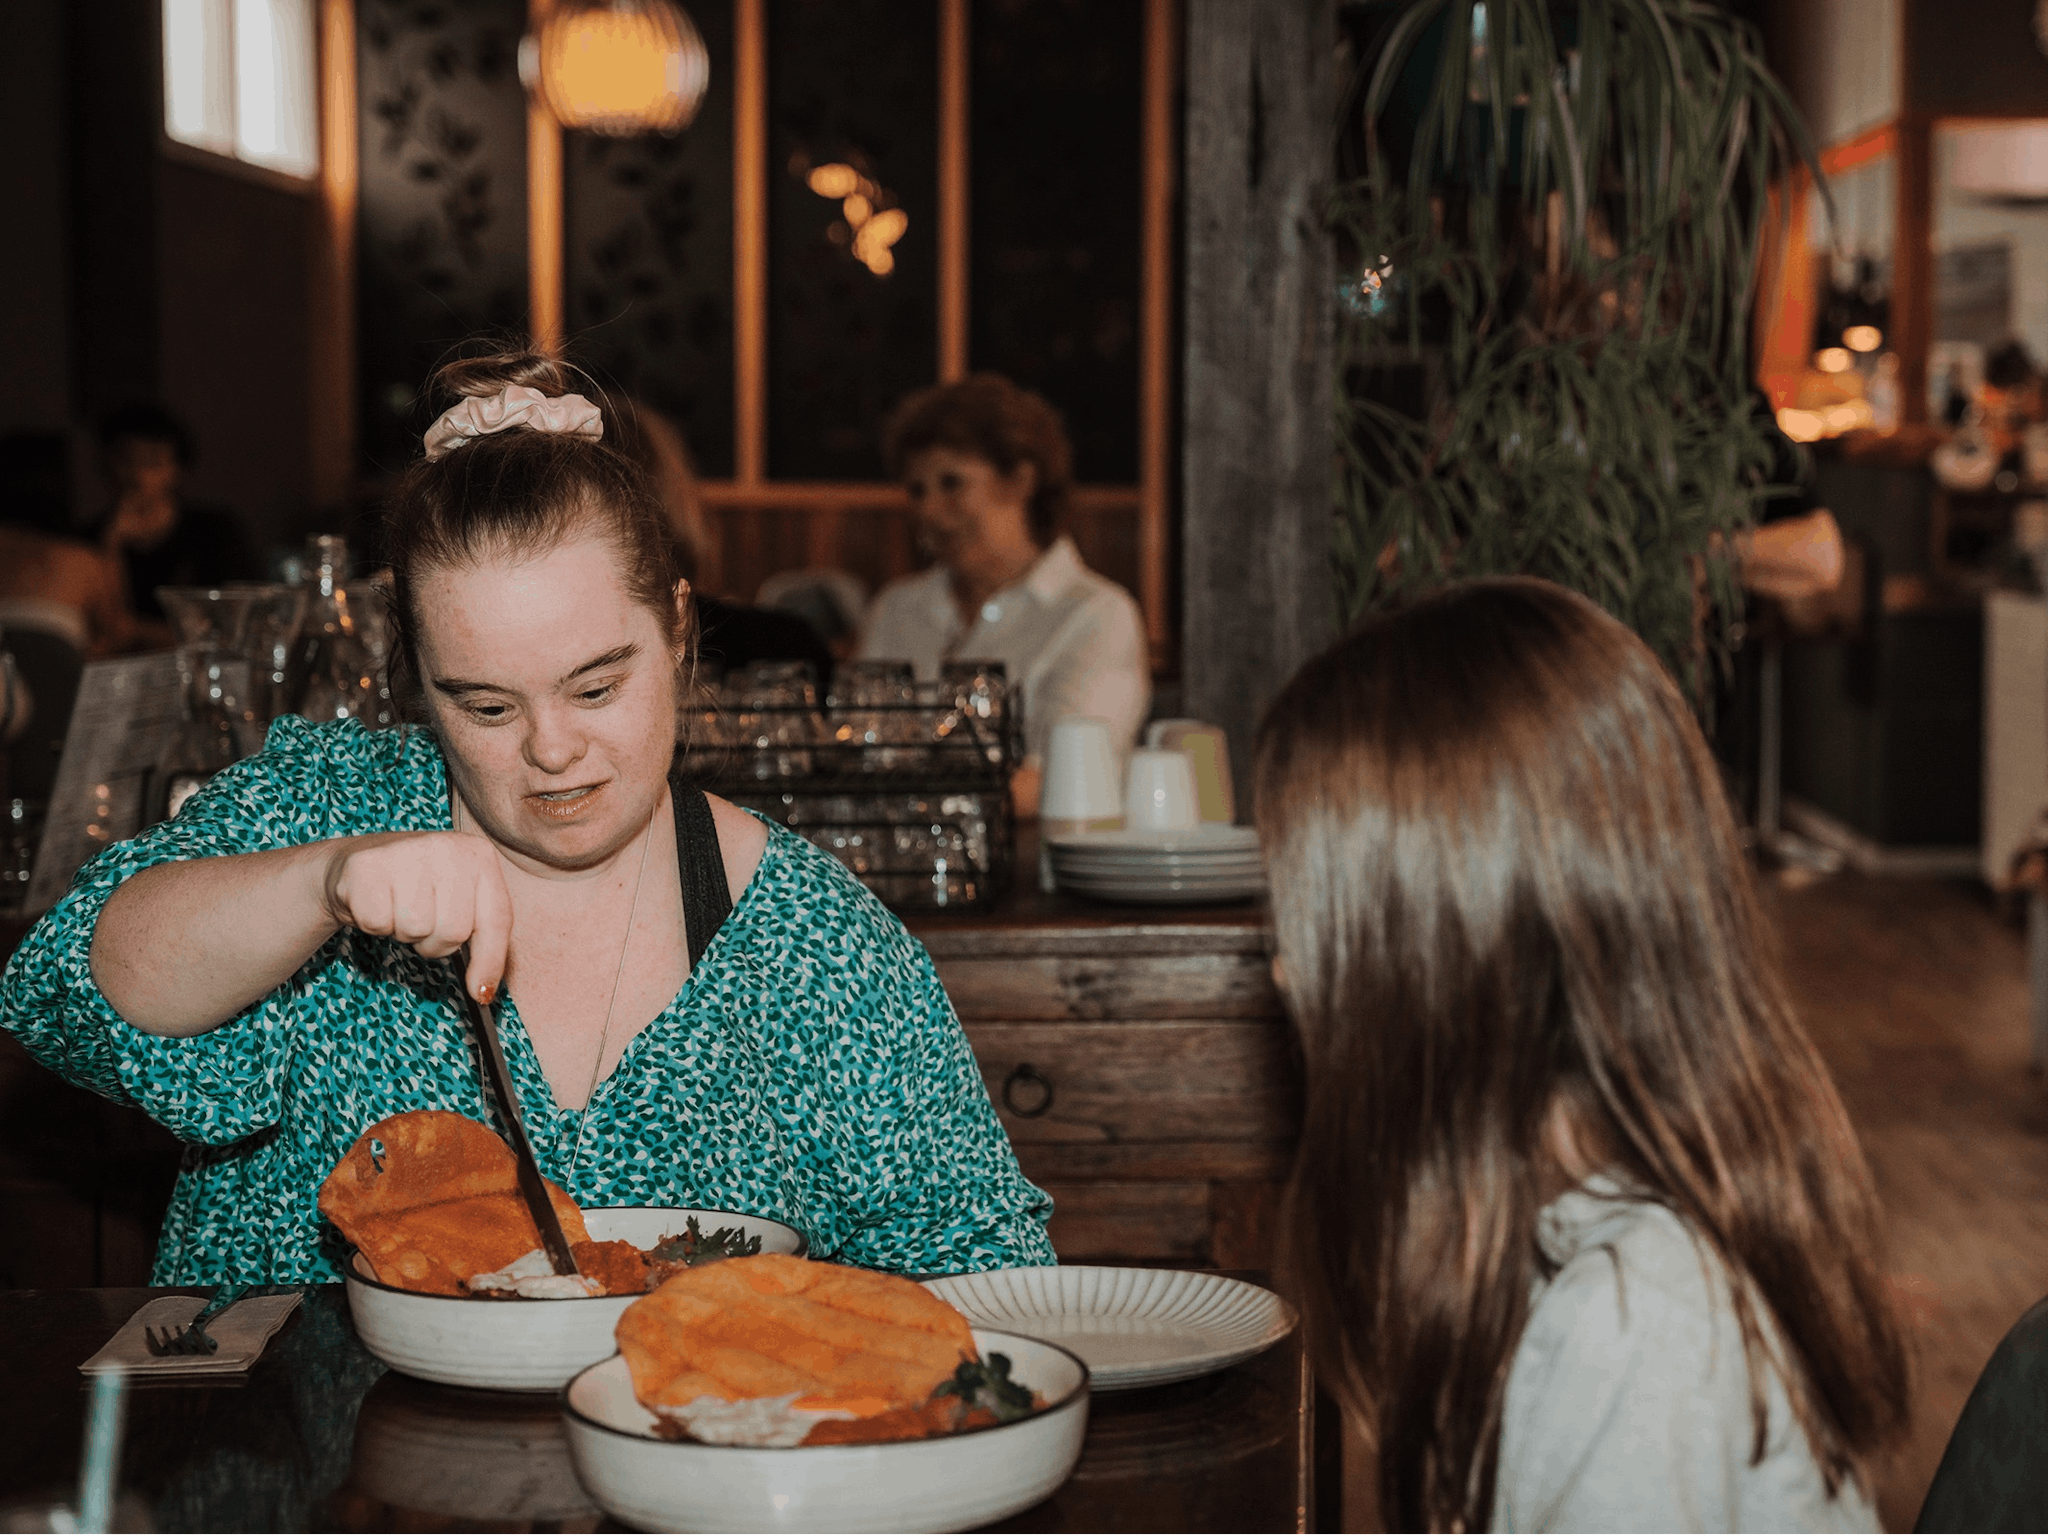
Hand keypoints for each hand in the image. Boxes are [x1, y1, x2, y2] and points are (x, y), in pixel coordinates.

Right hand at [320, 831, 510, 1002]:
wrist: (360, 864)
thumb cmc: (419, 890)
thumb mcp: (461, 902)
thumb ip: (484, 939)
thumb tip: (483, 991)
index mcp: (479, 855)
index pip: (497, 918)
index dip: (489, 961)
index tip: (481, 992)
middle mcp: (446, 847)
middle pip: (454, 930)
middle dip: (436, 941)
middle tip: (423, 921)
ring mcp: (405, 852)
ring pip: (416, 928)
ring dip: (404, 932)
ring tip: (399, 908)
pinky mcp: (366, 866)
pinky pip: (378, 923)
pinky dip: (374, 924)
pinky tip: (376, 902)